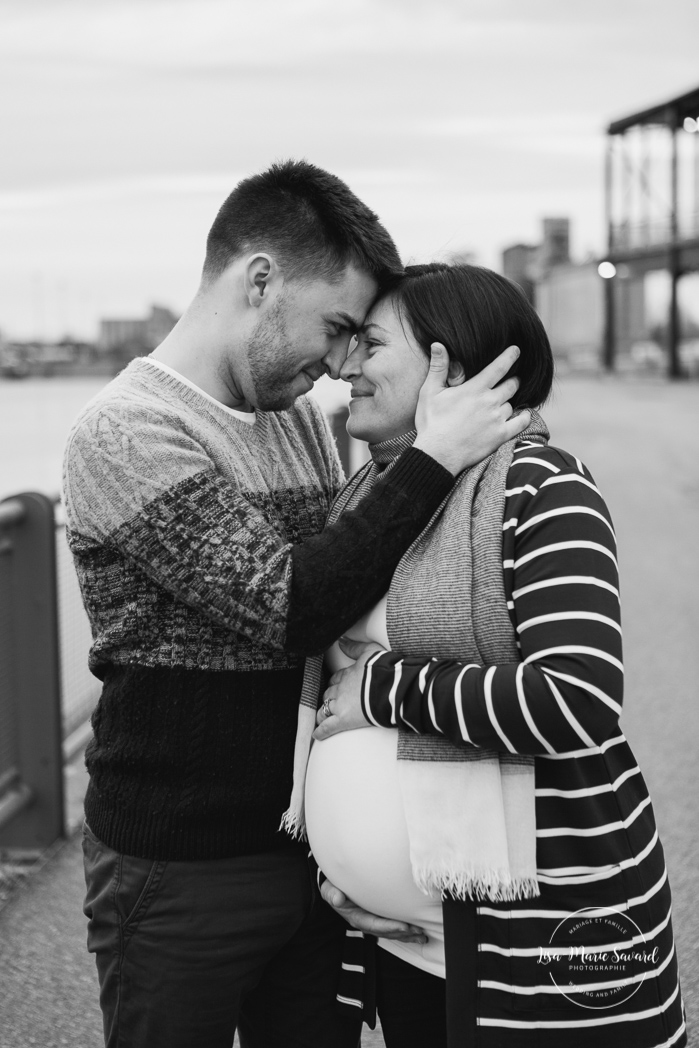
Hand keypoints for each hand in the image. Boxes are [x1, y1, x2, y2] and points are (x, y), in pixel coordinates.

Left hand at [313, 639, 383, 740]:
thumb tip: (341, 640)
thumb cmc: (383, 669)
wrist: (390, 687)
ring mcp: (340, 705)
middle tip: (331, 703)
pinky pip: (328, 727)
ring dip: (322, 713)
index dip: (336, 683)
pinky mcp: (344, 720)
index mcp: (347, 674)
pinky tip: (317, 735)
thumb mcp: (369, 651)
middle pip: (328, 694)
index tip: (337, 686)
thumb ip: (354, 647)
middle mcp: (340, 689)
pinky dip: (321, 731)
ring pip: (324, 709)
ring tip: (322, 718)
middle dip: (328, 698)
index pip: (336, 679)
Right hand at [320, 878, 426, 942]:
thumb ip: (332, 894)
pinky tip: (417, 934)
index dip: (389, 927)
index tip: (404, 926)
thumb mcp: (329, 890)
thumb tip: (337, 899)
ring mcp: (372, 922)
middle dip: (403, 933)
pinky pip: (393, 928)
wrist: (334, 889)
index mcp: (355, 918)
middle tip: (419, 932)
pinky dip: (405, 932)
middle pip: (386, 932)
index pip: (374, 924)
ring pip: (392, 932)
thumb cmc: (333, 888)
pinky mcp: (378, 919)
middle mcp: (366, 923)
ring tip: (422, 937)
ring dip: (407, 936)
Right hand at [413, 343, 530, 474]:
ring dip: (508, 402)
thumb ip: (438, 367)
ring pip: (512, 404)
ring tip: (501, 404)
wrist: (438, 454)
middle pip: (511, 385)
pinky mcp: (501, 435)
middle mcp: (490, 401)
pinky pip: (521, 422)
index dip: (509, 356)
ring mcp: (497, 419)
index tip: (516, 350)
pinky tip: (523, 415)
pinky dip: (524, 417)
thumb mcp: (429, 392)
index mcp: (475, 388)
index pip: (499, 367)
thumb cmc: (432, 422)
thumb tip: (438, 344)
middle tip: (510, 381)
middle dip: (512, 381)